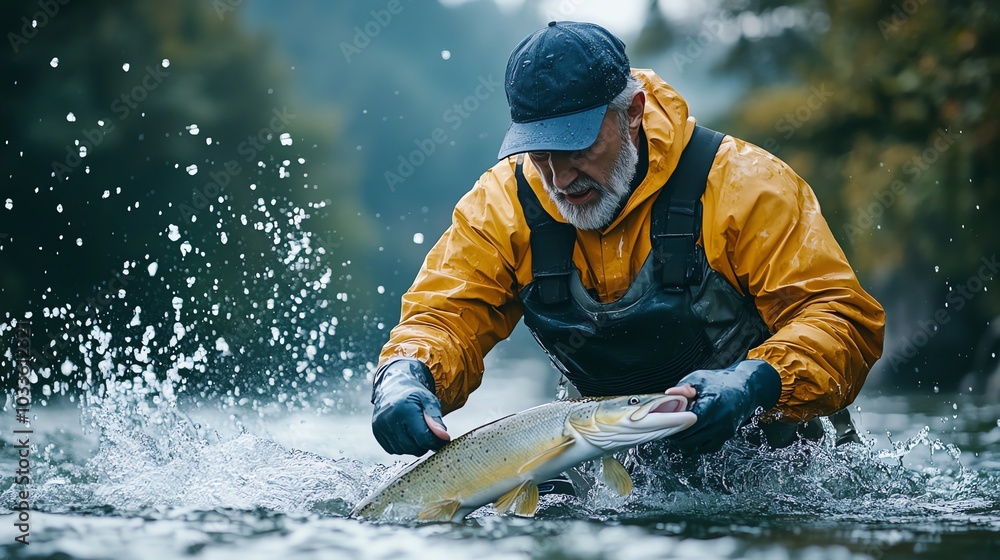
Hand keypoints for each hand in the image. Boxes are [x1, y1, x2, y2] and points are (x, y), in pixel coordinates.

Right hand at [371, 358, 450, 454]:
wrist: (394, 386)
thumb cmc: (414, 394)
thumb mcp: (429, 401)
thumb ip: (436, 419)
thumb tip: (443, 437)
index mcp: (405, 409)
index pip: (423, 437)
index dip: (436, 442)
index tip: (442, 440)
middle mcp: (389, 418)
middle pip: (413, 447)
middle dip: (424, 445)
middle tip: (428, 435)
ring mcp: (381, 426)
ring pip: (403, 450)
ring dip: (413, 446)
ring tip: (416, 432)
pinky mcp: (376, 431)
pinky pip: (392, 450)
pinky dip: (402, 446)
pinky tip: (405, 434)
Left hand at [665, 359, 780, 453]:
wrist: (745, 388)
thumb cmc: (721, 381)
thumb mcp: (700, 379)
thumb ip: (683, 388)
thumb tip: (668, 394)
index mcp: (711, 406)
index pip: (686, 425)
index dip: (672, 425)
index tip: (664, 420)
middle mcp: (719, 422)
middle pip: (689, 440)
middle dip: (675, 435)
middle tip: (667, 427)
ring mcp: (724, 432)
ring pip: (696, 447)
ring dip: (683, 442)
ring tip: (677, 430)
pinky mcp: (726, 437)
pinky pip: (707, 448)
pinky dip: (696, 445)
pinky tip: (691, 434)